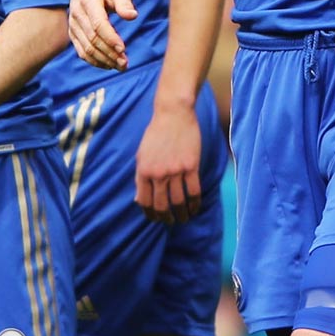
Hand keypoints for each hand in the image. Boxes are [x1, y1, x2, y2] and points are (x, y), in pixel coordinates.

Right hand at [69, 0, 134, 69]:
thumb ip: (125, 3)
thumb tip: (132, 16)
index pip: (98, 23)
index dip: (110, 38)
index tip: (123, 49)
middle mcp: (76, 13)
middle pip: (92, 39)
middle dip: (109, 53)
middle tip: (125, 64)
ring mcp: (72, 25)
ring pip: (86, 48)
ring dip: (104, 60)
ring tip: (120, 67)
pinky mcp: (73, 34)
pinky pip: (82, 52)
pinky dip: (95, 61)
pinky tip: (109, 65)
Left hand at [135, 97, 204, 222]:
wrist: (173, 114)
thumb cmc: (156, 133)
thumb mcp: (141, 154)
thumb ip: (141, 177)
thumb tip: (139, 199)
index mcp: (143, 171)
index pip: (145, 201)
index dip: (150, 214)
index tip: (155, 219)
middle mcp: (158, 173)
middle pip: (161, 205)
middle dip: (165, 218)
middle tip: (170, 222)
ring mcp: (175, 170)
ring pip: (179, 201)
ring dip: (182, 214)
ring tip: (183, 218)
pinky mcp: (191, 166)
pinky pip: (194, 191)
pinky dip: (195, 204)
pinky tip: (195, 209)